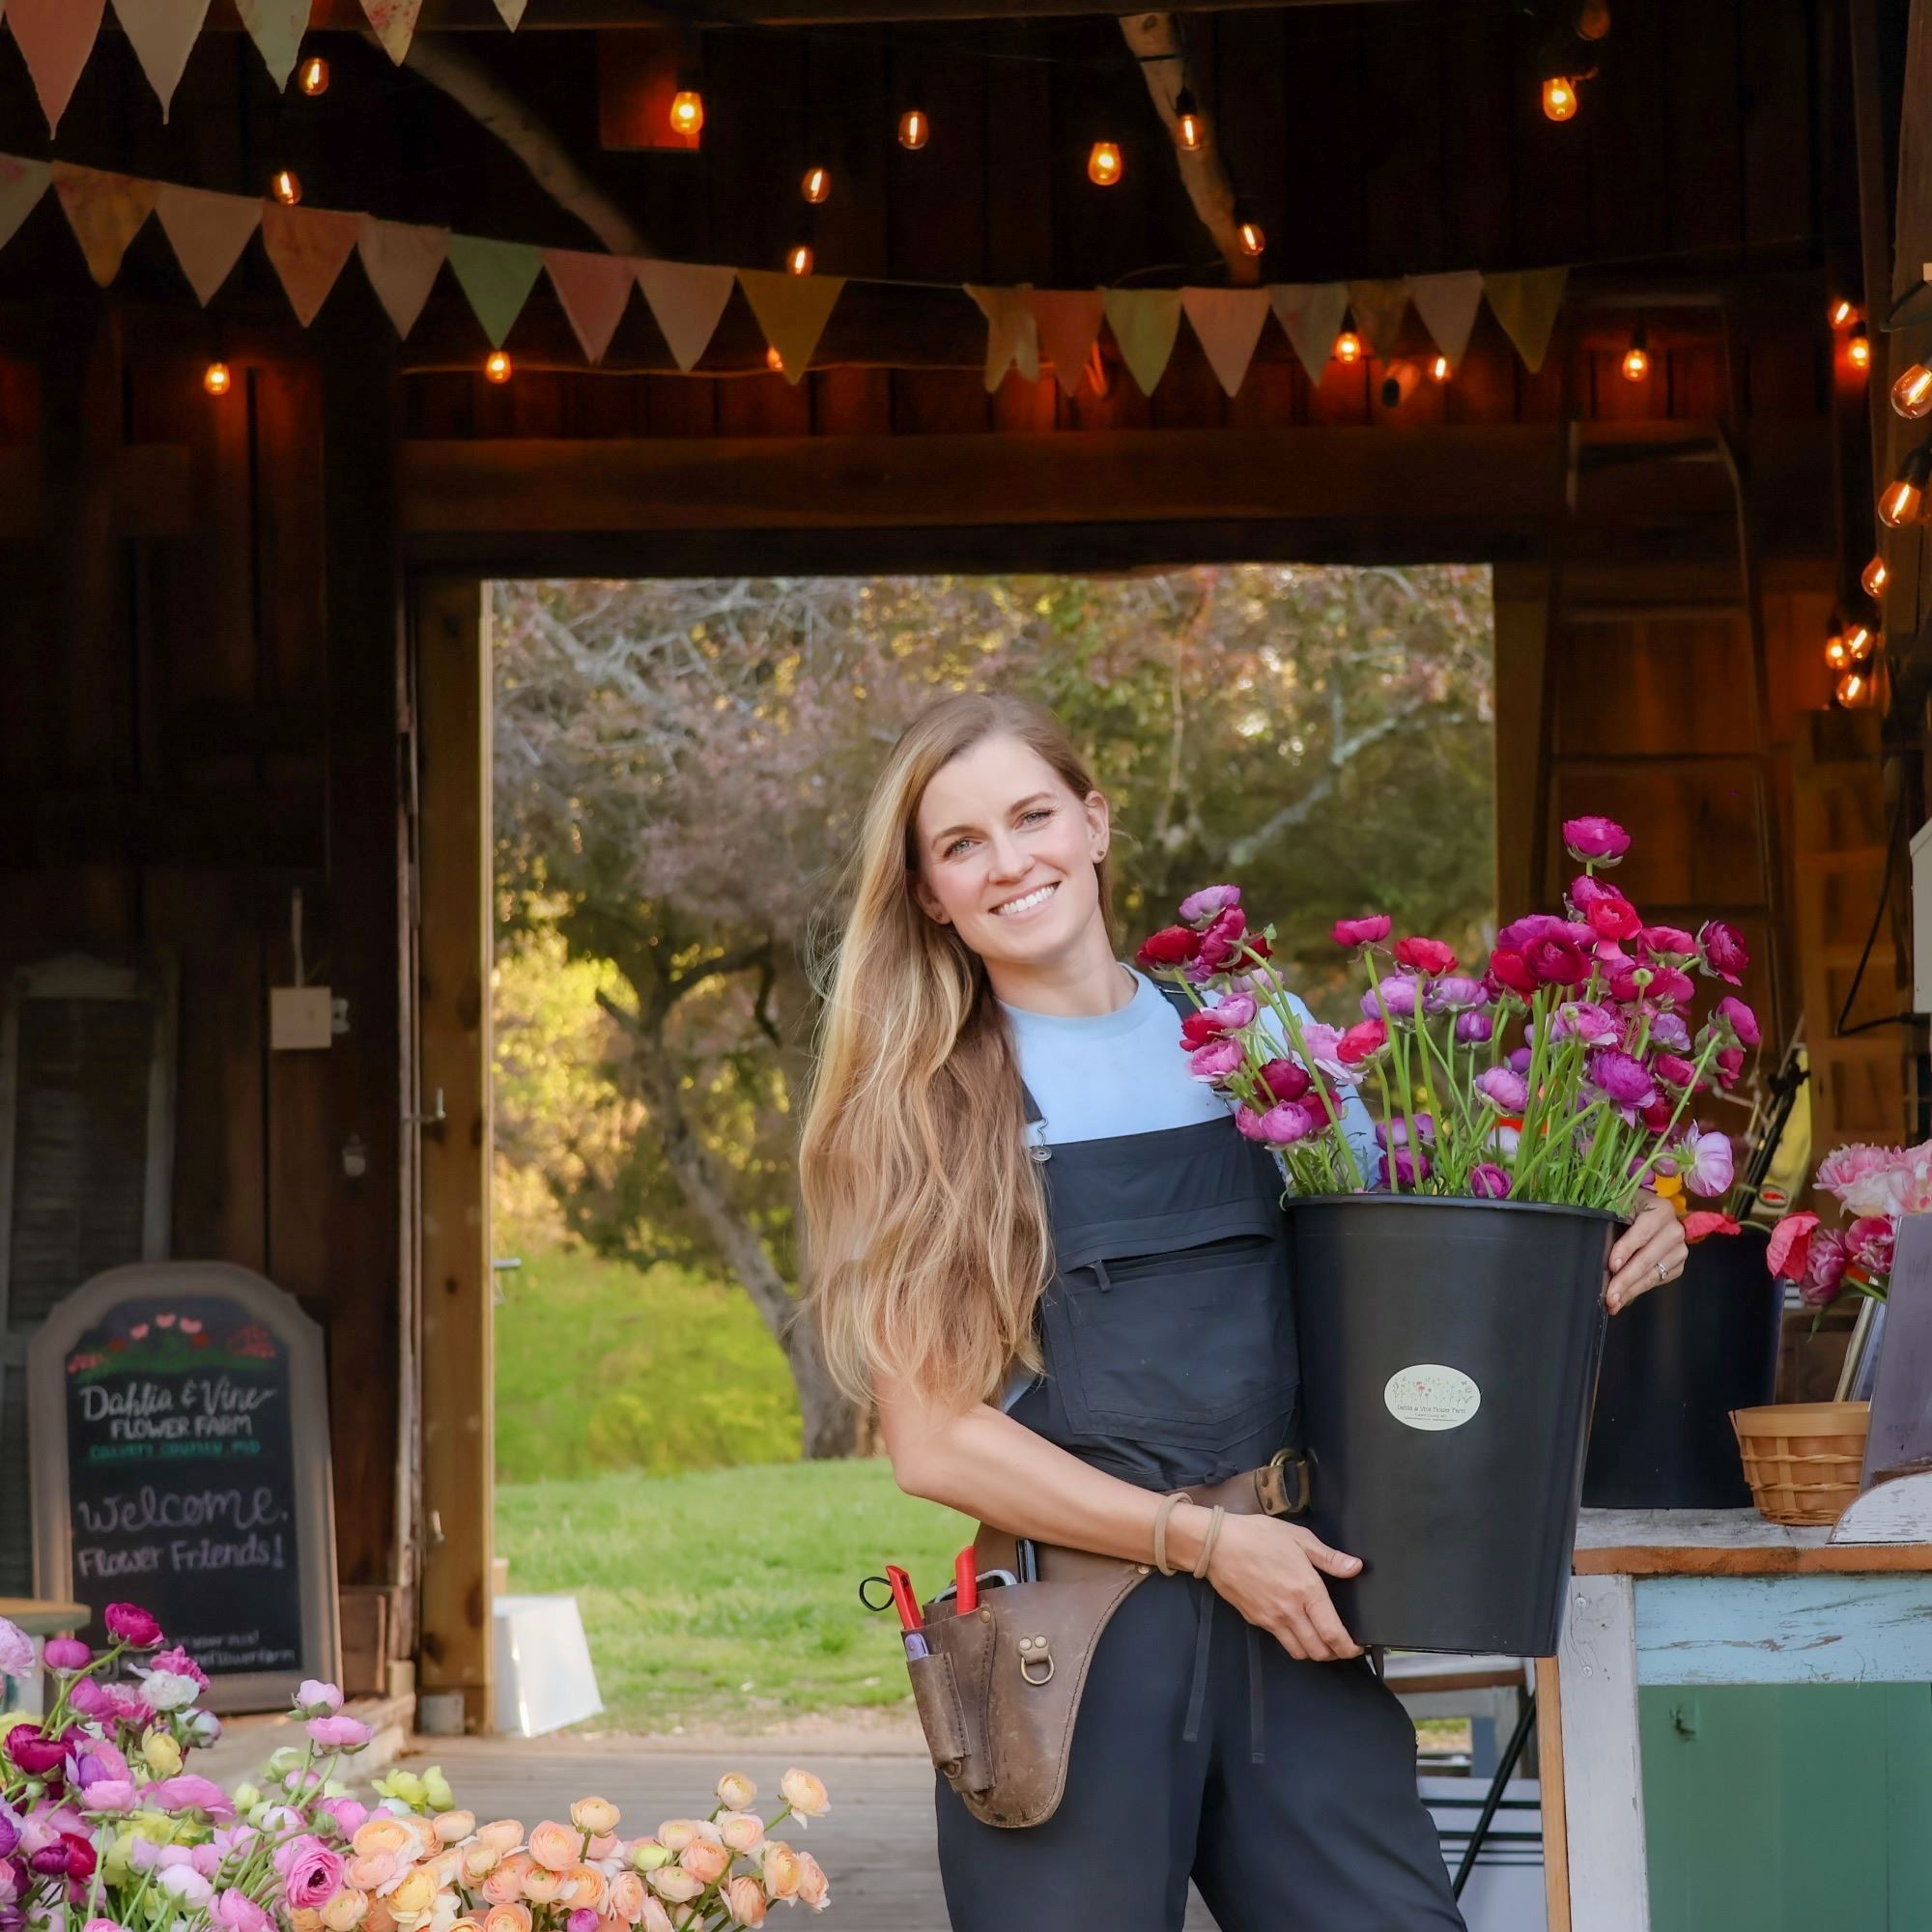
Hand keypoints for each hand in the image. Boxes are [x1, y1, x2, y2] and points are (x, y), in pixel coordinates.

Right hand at [1204, 1512, 1363, 1661]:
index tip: (1357, 1646)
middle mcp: (1290, 1611)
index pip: (1333, 1634)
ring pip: (1300, 1652)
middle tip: (1342, 1644)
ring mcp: (1271, 1619)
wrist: (1217, 1545)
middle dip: (1335, 1653)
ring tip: (1321, 1639)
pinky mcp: (1256, 1620)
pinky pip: (1281, 1640)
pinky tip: (1296, 1626)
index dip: (1349, 1647)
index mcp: (1306, 1590)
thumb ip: (1329, 1557)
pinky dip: (1294, 1642)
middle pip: (1319, 1651)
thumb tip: (1355, 1567)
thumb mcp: (1299, 1538)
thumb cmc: (1258, 1536)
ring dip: (1314, 1651)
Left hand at [1605, 1190, 1687, 1312]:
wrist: (1644, 1209)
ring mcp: (1679, 1249)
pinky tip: (1624, 1297)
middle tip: (1610, 1297)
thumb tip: (1600, 1255)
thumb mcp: (1618, 1205)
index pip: (1642, 1232)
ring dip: (1632, 1290)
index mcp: (1660, 1210)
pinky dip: (1639, 1289)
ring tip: (1613, 1303)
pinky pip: (1658, 1280)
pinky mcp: (1678, 1264)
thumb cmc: (1626, 1206)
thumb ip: (1611, 1222)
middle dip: (1626, 1279)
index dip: (1626, 1249)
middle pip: (1648, 1258)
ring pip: (1653, 1274)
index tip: (1612, 1265)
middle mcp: (1674, 1230)